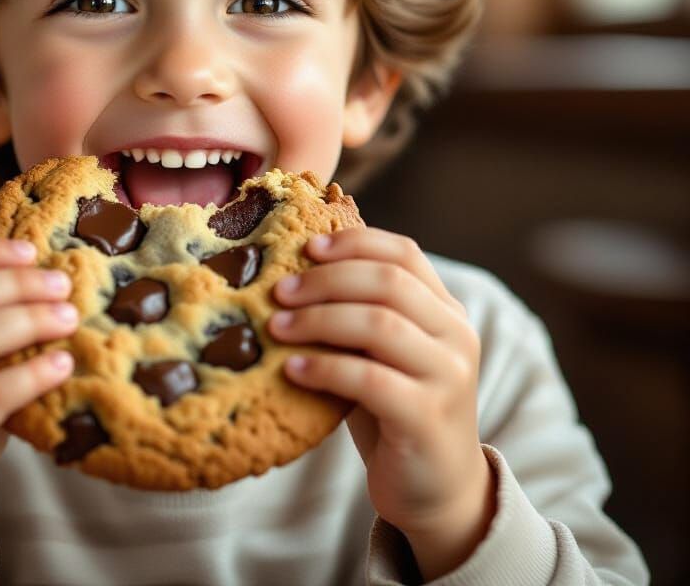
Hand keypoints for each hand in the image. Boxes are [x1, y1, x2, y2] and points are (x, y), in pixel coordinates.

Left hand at [268, 227, 495, 580]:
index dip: (353, 243)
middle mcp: (456, 335)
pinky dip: (325, 368)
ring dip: (319, 320)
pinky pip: (370, 379)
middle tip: (279, 291)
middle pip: (388, 282)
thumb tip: (292, 270)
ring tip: (276, 328)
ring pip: (379, 324)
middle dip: (326, 280)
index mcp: (445, 309)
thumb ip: (357, 312)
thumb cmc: (393, 409)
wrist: (436, 489)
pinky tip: (292, 369)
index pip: (404, 253)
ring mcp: (448, 376)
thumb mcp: (380, 352)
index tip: (306, 247)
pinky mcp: (429, 417)